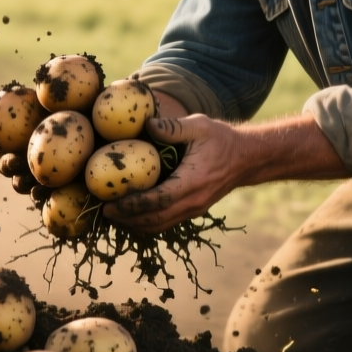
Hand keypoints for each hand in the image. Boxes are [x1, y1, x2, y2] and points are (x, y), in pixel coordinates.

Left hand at [102, 114, 243, 234]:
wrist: (247, 158)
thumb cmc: (222, 139)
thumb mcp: (199, 126)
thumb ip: (173, 127)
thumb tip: (147, 125)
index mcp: (192, 182)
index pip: (158, 200)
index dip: (132, 205)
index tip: (110, 204)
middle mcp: (193, 201)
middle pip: (156, 219)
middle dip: (128, 219)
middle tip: (104, 212)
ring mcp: (195, 209)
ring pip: (161, 225)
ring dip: (136, 225)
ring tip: (115, 217)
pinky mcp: (194, 210)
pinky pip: (168, 222)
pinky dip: (149, 223)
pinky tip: (134, 217)